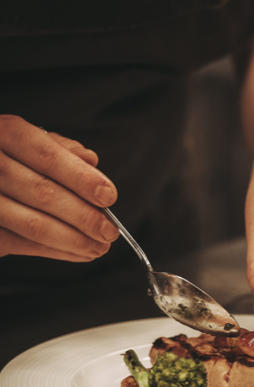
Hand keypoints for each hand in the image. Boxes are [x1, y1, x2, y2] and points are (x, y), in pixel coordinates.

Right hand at [0, 115, 118, 261]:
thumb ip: (59, 150)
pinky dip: (55, 251)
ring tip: (99, 247)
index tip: (109, 197)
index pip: (47, 156)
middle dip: (83, 216)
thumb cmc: (5, 159)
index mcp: (3, 133)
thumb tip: (90, 160)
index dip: (81, 179)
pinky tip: (78, 253)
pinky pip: (20, 244)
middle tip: (110, 231)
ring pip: (32, 224)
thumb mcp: (26, 141)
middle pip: (42, 193)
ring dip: (73, 240)